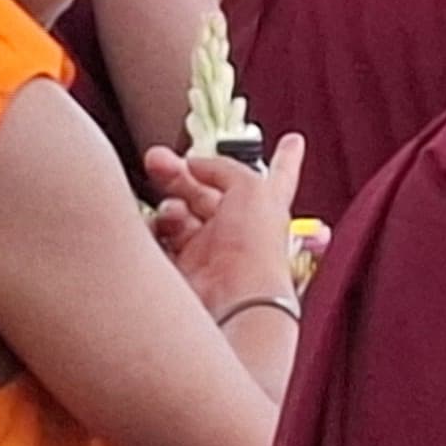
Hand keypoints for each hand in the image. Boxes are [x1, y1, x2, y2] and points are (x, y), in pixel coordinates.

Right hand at [142, 133, 305, 319]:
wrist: (232, 303)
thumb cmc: (257, 248)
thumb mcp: (251, 187)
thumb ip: (223, 167)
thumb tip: (193, 164)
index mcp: (265, 207)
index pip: (279, 176)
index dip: (285, 159)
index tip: (294, 141)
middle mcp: (237, 230)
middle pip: (204, 191)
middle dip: (179, 174)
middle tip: (158, 160)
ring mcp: (207, 252)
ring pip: (177, 215)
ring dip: (168, 206)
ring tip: (169, 210)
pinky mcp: (180, 273)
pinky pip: (157, 244)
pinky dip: (151, 233)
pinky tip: (154, 228)